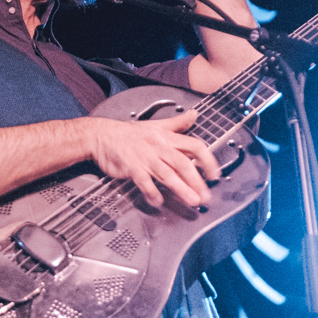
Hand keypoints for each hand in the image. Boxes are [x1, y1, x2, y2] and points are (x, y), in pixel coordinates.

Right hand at [85, 110, 220, 207]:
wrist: (102, 135)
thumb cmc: (129, 133)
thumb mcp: (156, 125)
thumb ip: (177, 123)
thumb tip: (194, 115)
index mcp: (167, 137)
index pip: (194, 146)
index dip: (208, 160)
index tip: (215, 174)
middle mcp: (159, 147)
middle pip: (183, 163)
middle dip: (197, 181)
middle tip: (206, 195)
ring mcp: (145, 157)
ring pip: (167, 174)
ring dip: (181, 189)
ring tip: (192, 201)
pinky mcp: (131, 167)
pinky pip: (145, 182)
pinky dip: (152, 192)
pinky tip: (158, 202)